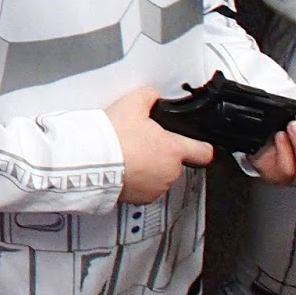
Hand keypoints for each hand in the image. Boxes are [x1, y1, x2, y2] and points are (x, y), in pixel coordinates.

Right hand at [105, 86, 215, 204]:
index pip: (204, 152)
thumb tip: (152, 96)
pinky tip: (123, 168)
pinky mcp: (140, 199)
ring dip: (149, 168)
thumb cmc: (113, 137)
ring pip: (159, 176)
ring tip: (129, 156)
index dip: (202, 147)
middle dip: (162, 153)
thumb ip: (149, 97)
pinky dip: (136, 181)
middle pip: (175, 162)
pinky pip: (144, 189)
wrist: (91, 162)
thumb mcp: (132, 103)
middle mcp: (169, 172)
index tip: (199, 146)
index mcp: (173, 150)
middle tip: (142, 143)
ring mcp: (155, 188)